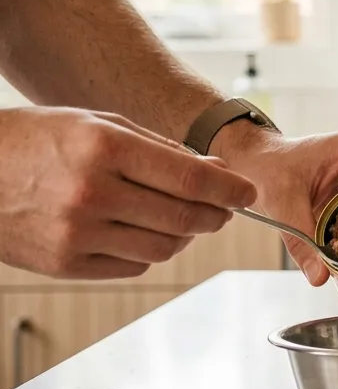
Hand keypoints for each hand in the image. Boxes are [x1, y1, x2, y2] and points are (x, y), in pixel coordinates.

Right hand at [0, 107, 255, 278]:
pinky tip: (144, 230)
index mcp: (103, 148)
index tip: (248, 192)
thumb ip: (160, 149)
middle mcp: (91, 193)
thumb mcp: (97, 124)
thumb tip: (216, 174)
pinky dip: (150, 249)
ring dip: (187, 234)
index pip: (189, 179)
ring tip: (183, 217)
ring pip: (164, 247)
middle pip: (184, 217)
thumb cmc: (39, 139)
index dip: (229, 190)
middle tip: (225, 209)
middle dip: (217, 215)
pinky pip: (133, 265)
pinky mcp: (64, 264)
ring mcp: (76, 234)